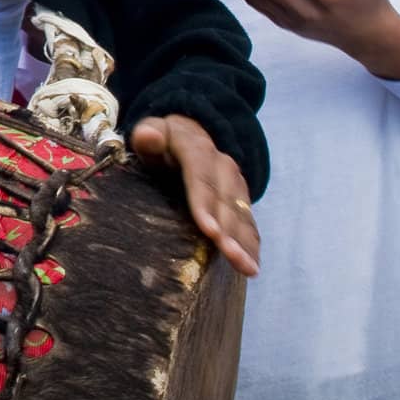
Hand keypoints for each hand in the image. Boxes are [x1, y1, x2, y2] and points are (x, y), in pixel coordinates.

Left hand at [130, 114, 258, 276]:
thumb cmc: (164, 140)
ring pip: (242, 215)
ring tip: (247, 268)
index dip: (205, 203)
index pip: (201, 176)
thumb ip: (148, 135)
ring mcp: (235, 183)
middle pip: (226, 201)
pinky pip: (249, 223)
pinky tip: (252, 267)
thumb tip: (147, 135)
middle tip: (231, 256)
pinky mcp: (242, 199)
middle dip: (230, 231)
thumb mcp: (152, 132)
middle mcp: (222, 166)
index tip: (209, 229)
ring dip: (245, 243)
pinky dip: (252, 245)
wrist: (193, 132)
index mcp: (197, 148)